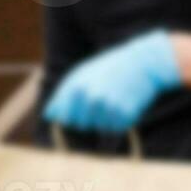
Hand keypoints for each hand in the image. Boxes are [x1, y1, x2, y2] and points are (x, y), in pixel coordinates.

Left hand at [43, 29, 179, 132]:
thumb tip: (47, 116)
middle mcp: (90, 99)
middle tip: (100, 98)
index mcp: (75, 88)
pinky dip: (118, 120)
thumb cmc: (107, 68)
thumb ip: (62, 96)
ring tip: (113, 97)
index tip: (77, 106)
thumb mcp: (81, 75)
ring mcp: (108, 108)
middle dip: (87, 116)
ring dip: (104, 118)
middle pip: (81, 125)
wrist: (142, 62)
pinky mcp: (125, 116)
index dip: (70, 114)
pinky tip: (123, 103)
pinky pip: (115, 128)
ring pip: (99, 127)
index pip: (64, 118)